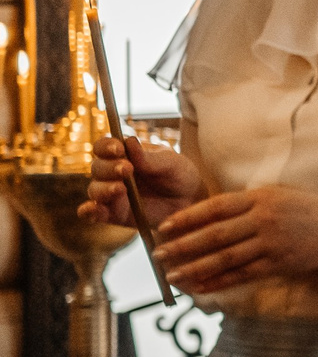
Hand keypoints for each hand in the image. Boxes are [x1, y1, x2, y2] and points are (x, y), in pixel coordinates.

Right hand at [81, 136, 205, 230]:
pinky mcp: (114, 214)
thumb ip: (151, 158)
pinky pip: (93, 213)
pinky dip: (89, 211)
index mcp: (124, 154)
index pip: (104, 146)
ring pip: (94, 189)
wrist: (190, 202)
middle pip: (97, 167)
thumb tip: (129, 142)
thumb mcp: (172, 163)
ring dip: (103, 188)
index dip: (106, 146)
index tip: (118, 149)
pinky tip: (93, 209)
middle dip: (109, 168)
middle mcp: (112, 173)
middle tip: (127, 169)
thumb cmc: (180, 175)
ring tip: (120, 188)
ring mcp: (111, 194)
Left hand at [154, 185, 317, 296]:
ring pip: (225, 258)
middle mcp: (263, 219)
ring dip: (195, 268)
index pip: (215, 207)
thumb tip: (206, 218)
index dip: (186, 218)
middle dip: (183, 246)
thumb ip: (244, 205)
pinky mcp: (279, 263)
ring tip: (172, 275)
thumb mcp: (276, 196)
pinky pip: (243, 274)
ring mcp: (271, 243)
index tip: (164, 227)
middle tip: (158, 254)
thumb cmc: (306, 210)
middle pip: (215, 235)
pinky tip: (202, 287)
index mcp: (259, 198)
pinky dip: (220, 282)